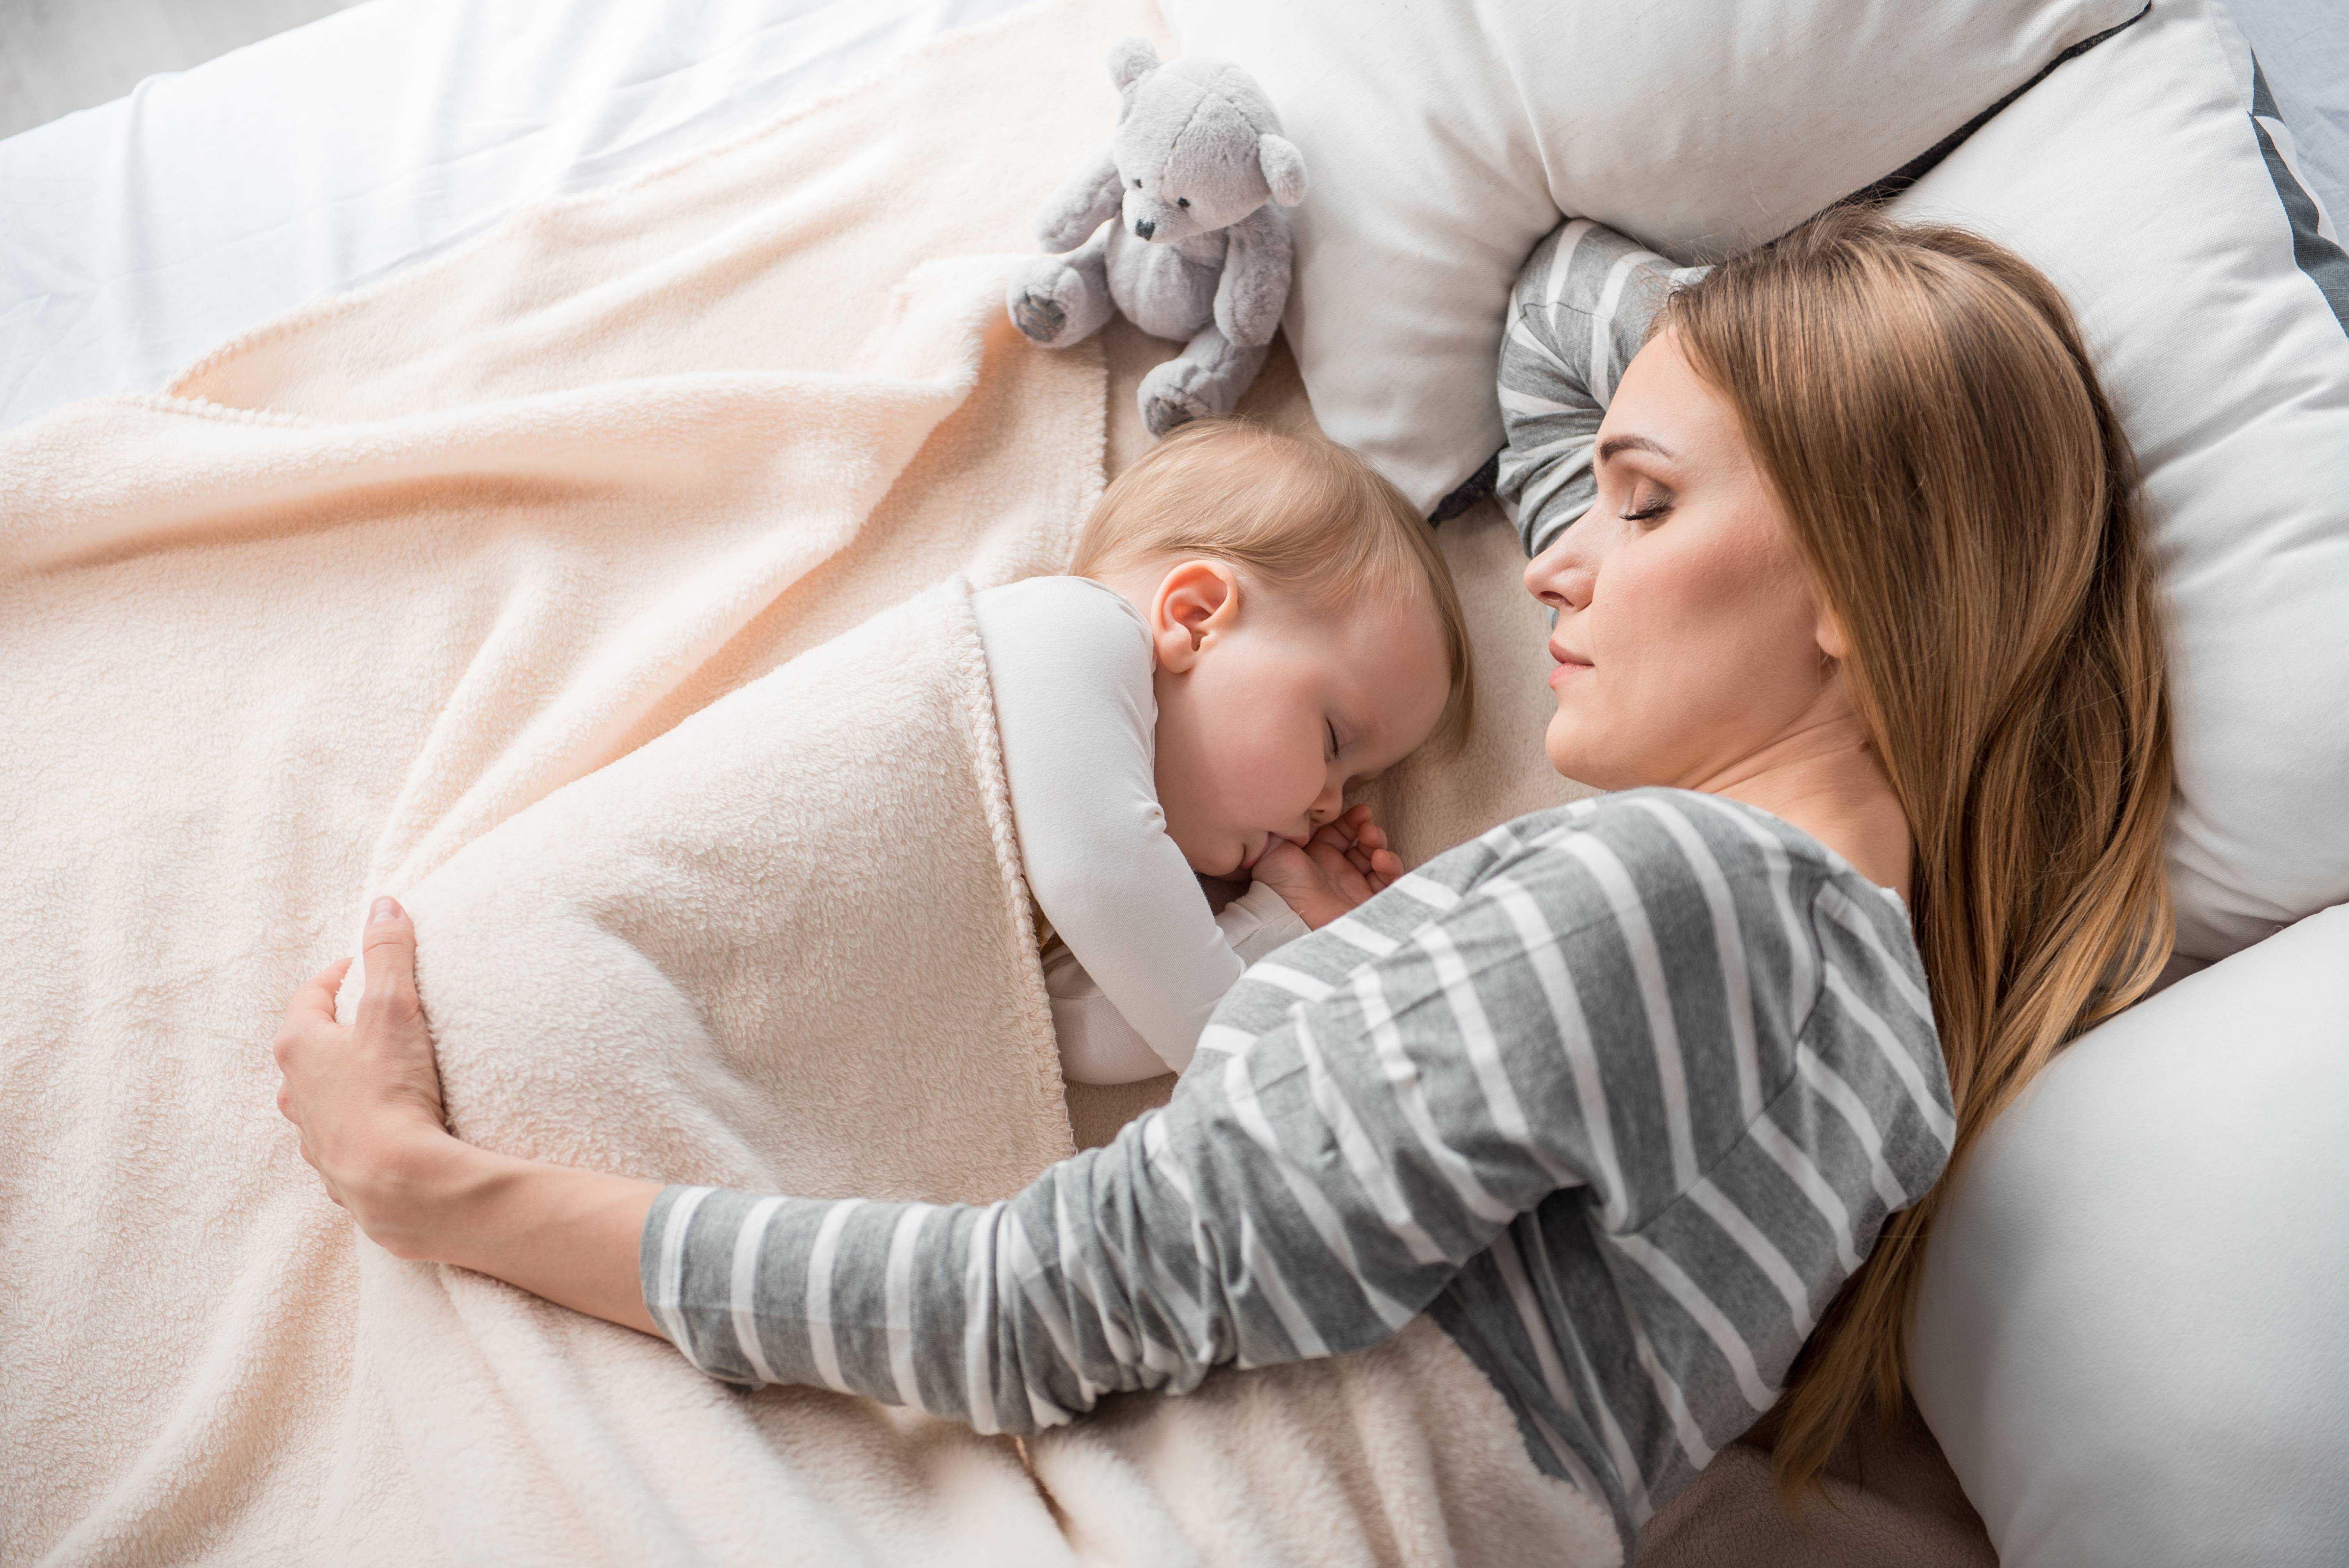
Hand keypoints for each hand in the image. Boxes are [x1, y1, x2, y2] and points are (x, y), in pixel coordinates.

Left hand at [273, 896, 463, 1259]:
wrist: (397, 1180)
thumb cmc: (390, 1089)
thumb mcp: (393, 1008)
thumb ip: (389, 954)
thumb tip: (383, 904)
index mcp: (299, 1047)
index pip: (310, 997)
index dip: (339, 975)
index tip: (364, 967)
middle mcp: (294, 1091)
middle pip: (311, 1048)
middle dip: (339, 1030)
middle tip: (375, 1017)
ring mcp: (312, 1135)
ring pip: (321, 1096)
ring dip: (345, 1081)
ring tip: (384, 1073)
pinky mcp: (335, 1171)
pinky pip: (342, 1137)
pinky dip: (359, 1125)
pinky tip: (388, 1126)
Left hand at [1250, 804, 1403, 929]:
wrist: (1287, 918)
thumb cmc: (1278, 885)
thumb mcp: (1274, 849)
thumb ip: (1286, 829)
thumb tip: (1294, 814)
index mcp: (1316, 857)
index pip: (1341, 832)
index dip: (1352, 820)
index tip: (1361, 811)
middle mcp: (1336, 872)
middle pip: (1364, 845)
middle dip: (1370, 833)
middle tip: (1367, 829)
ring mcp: (1353, 889)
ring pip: (1379, 862)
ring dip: (1381, 848)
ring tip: (1374, 846)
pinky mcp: (1367, 905)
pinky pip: (1389, 885)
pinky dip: (1391, 869)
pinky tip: (1381, 860)